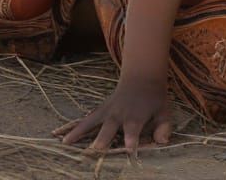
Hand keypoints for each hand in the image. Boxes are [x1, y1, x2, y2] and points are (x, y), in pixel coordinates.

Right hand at [54, 75, 172, 152]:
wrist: (142, 76)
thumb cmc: (153, 98)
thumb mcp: (163, 110)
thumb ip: (163, 126)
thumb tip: (162, 141)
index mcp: (136, 116)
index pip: (133, 130)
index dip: (132, 140)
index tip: (130, 149)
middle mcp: (119, 114)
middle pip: (109, 128)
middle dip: (103, 139)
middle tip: (97, 149)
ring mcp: (108, 112)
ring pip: (93, 122)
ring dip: (81, 132)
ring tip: (67, 143)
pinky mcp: (100, 110)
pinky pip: (86, 120)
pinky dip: (75, 128)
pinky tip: (62, 137)